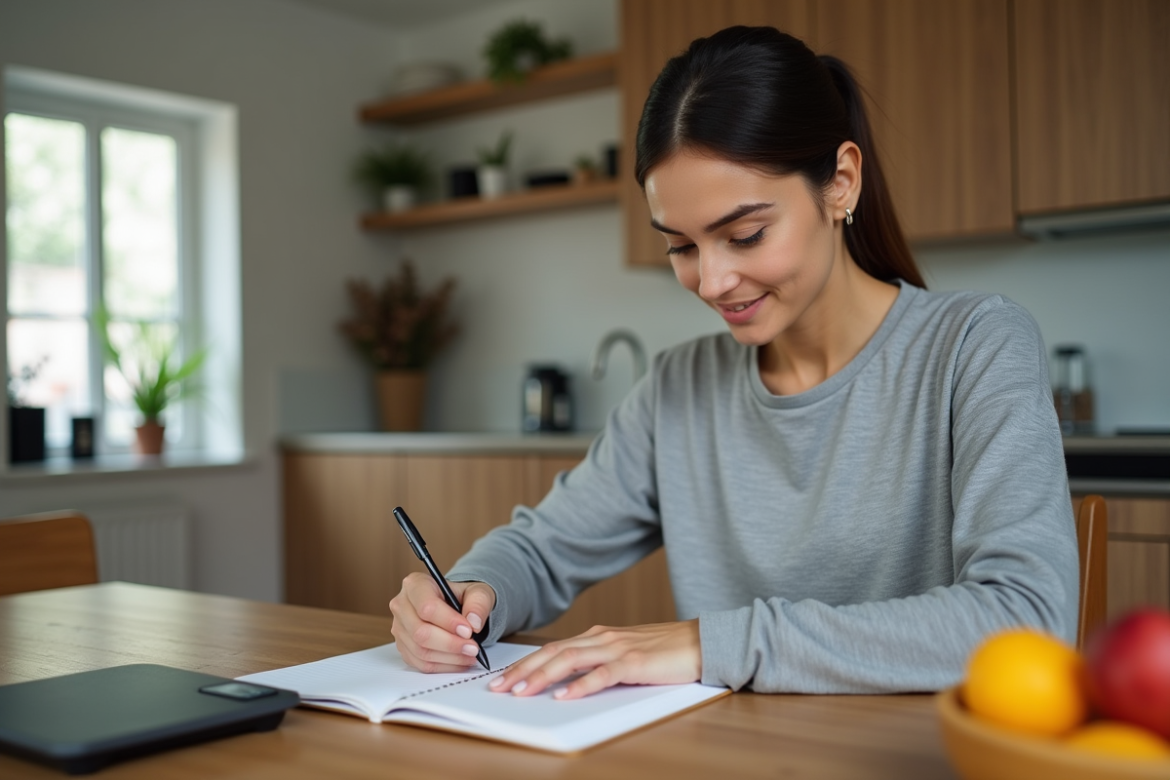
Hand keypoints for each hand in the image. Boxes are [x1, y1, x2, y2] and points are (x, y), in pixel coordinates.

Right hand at [389, 572, 495, 672]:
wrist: (455, 606)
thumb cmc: (463, 596)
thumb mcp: (478, 591)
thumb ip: (478, 604)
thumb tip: (473, 623)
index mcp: (415, 584)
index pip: (426, 607)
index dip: (448, 622)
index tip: (468, 631)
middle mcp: (402, 605)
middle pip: (420, 632)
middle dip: (450, 643)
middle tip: (473, 648)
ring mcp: (400, 628)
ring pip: (420, 651)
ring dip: (449, 657)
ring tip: (470, 655)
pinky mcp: (403, 647)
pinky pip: (420, 663)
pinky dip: (443, 666)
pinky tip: (460, 661)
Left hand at [488, 620, 700, 699]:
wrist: (701, 642)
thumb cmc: (664, 652)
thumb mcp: (623, 655)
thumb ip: (597, 663)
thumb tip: (565, 683)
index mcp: (597, 636)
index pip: (552, 649)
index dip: (524, 664)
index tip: (502, 680)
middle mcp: (602, 638)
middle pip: (553, 653)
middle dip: (522, 671)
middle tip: (499, 689)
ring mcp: (617, 648)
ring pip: (570, 660)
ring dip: (542, 677)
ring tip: (521, 692)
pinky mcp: (635, 662)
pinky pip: (602, 674)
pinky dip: (581, 685)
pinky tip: (564, 697)